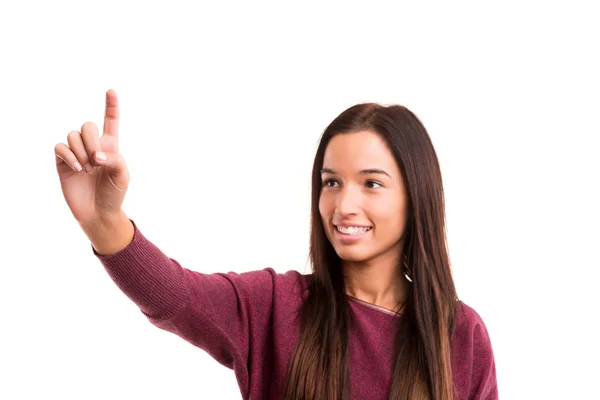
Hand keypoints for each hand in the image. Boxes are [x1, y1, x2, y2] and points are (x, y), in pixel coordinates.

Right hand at [55, 89, 129, 224]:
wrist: (98, 213)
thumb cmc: (114, 194)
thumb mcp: (122, 176)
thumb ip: (115, 159)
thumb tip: (97, 154)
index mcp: (110, 145)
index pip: (110, 120)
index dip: (111, 105)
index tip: (111, 91)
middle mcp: (92, 145)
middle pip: (87, 125)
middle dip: (92, 141)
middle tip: (98, 161)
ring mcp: (76, 153)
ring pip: (73, 135)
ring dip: (82, 152)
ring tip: (88, 170)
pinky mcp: (62, 162)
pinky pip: (60, 147)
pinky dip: (69, 156)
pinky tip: (77, 168)